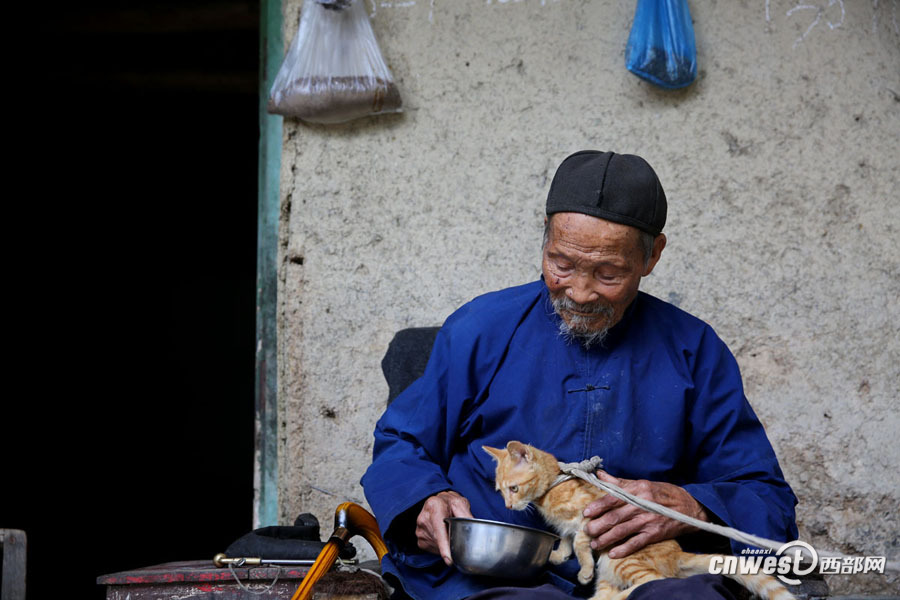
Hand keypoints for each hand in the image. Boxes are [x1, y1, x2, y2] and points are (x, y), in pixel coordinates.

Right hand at [415, 490, 472, 564]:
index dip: (444, 546)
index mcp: (434, 506)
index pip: (439, 530)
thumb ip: (466, 515)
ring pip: (437, 546)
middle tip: (457, 534)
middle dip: (451, 543)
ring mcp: (420, 529)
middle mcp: (424, 518)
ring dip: (446, 544)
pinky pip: (433, 548)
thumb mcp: (460, 503)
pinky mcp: (420, 538)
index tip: (449, 559)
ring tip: (449, 531)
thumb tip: (473, 529)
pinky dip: (441, 546)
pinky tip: (443, 535)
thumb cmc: (449, 503)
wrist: (437, 501)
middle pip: (440, 541)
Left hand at [582, 470, 708, 558]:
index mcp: (637, 490)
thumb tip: (599, 475)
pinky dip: (624, 549)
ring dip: (606, 539)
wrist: (689, 507)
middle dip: (598, 525)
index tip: (586, 513)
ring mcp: (648, 520)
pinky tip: (613, 553)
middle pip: (615, 516)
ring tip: (595, 544)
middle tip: (587, 531)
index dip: (598, 506)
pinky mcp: (655, 534)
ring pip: (622, 531)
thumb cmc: (663, 493)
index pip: (613, 497)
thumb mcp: (642, 483)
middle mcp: (641, 504)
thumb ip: (619, 482)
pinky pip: (636, 543)